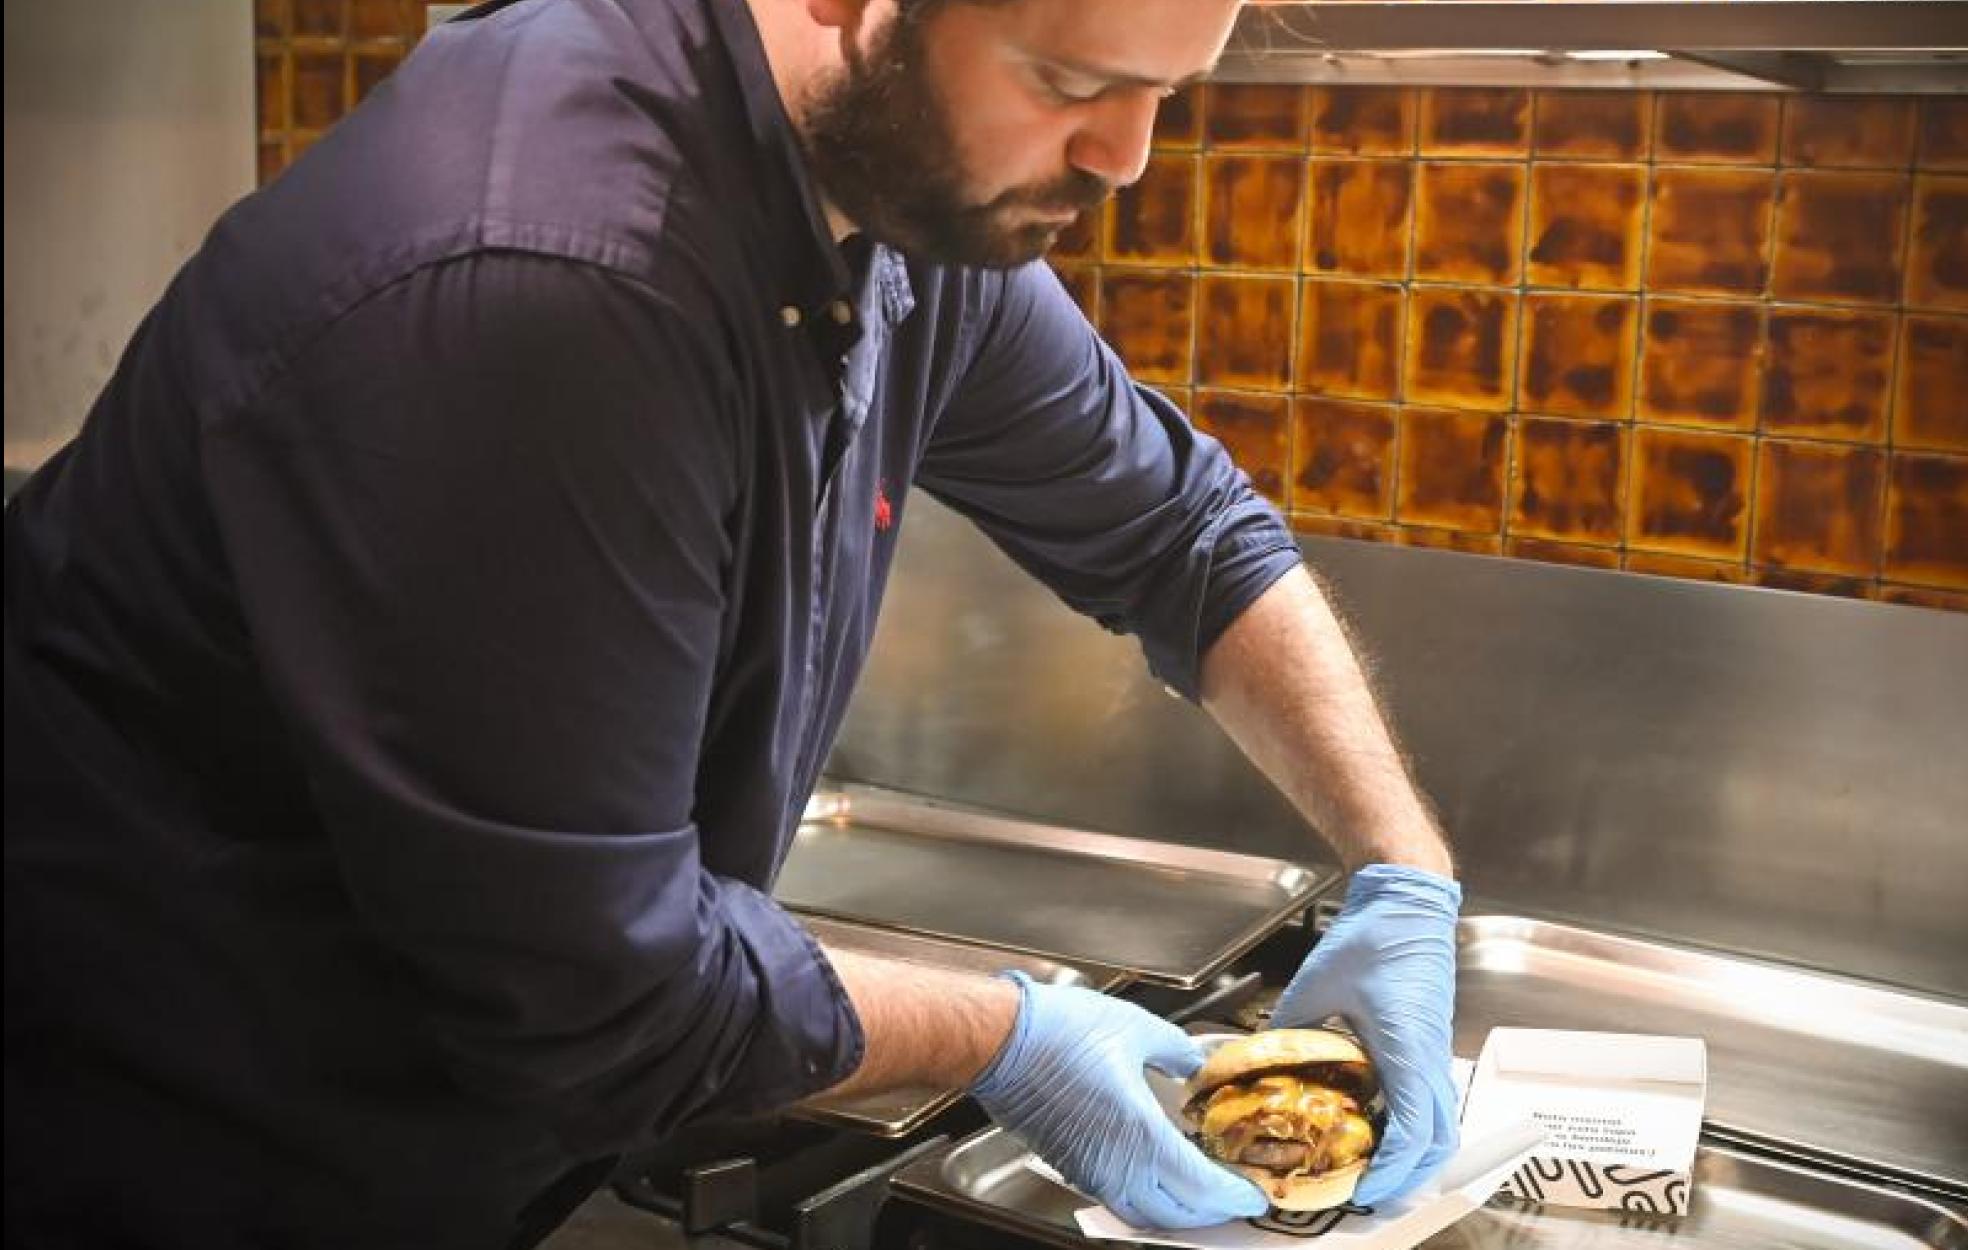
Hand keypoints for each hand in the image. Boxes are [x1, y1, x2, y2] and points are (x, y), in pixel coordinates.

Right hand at [970, 973, 1268, 1229]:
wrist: (1001, 1041)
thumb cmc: (1057, 1033)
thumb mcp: (1136, 1027)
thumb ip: (1175, 1049)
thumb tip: (1193, 1062)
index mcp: (1140, 1137)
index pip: (1201, 1187)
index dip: (1233, 1196)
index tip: (1255, 1196)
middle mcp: (1117, 1166)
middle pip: (1175, 1215)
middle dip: (1211, 1213)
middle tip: (1234, 1200)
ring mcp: (1090, 1171)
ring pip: (1143, 1214)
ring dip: (1176, 1212)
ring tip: (1199, 1195)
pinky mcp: (1071, 1165)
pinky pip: (1116, 1199)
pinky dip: (1145, 1199)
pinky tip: (1155, 1176)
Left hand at [1270, 864, 1461, 1206]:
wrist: (1408, 903)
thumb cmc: (1373, 936)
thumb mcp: (1318, 981)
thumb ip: (1290, 1024)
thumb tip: (1255, 1056)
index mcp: (1409, 1047)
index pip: (1414, 1129)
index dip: (1392, 1170)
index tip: (1363, 1189)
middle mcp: (1432, 1058)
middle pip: (1438, 1142)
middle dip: (1408, 1178)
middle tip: (1365, 1193)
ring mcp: (1436, 1053)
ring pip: (1442, 1125)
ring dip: (1415, 1157)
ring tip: (1373, 1173)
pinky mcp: (1431, 1045)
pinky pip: (1433, 1102)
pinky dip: (1414, 1129)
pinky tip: (1379, 1130)